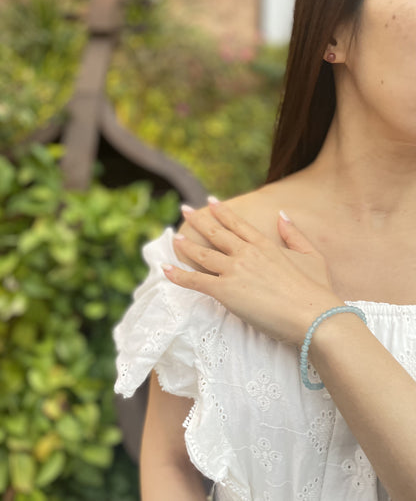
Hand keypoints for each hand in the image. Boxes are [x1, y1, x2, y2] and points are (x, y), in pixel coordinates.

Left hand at [161, 198, 342, 347]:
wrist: (314, 316)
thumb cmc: (316, 290)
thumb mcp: (312, 256)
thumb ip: (294, 234)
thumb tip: (282, 215)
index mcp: (265, 245)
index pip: (238, 224)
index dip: (222, 212)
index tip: (211, 201)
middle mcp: (247, 253)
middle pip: (216, 233)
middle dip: (199, 220)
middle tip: (185, 209)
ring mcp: (234, 271)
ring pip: (203, 254)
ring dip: (186, 246)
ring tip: (174, 237)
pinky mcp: (226, 291)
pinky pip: (196, 281)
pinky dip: (178, 275)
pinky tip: (165, 269)